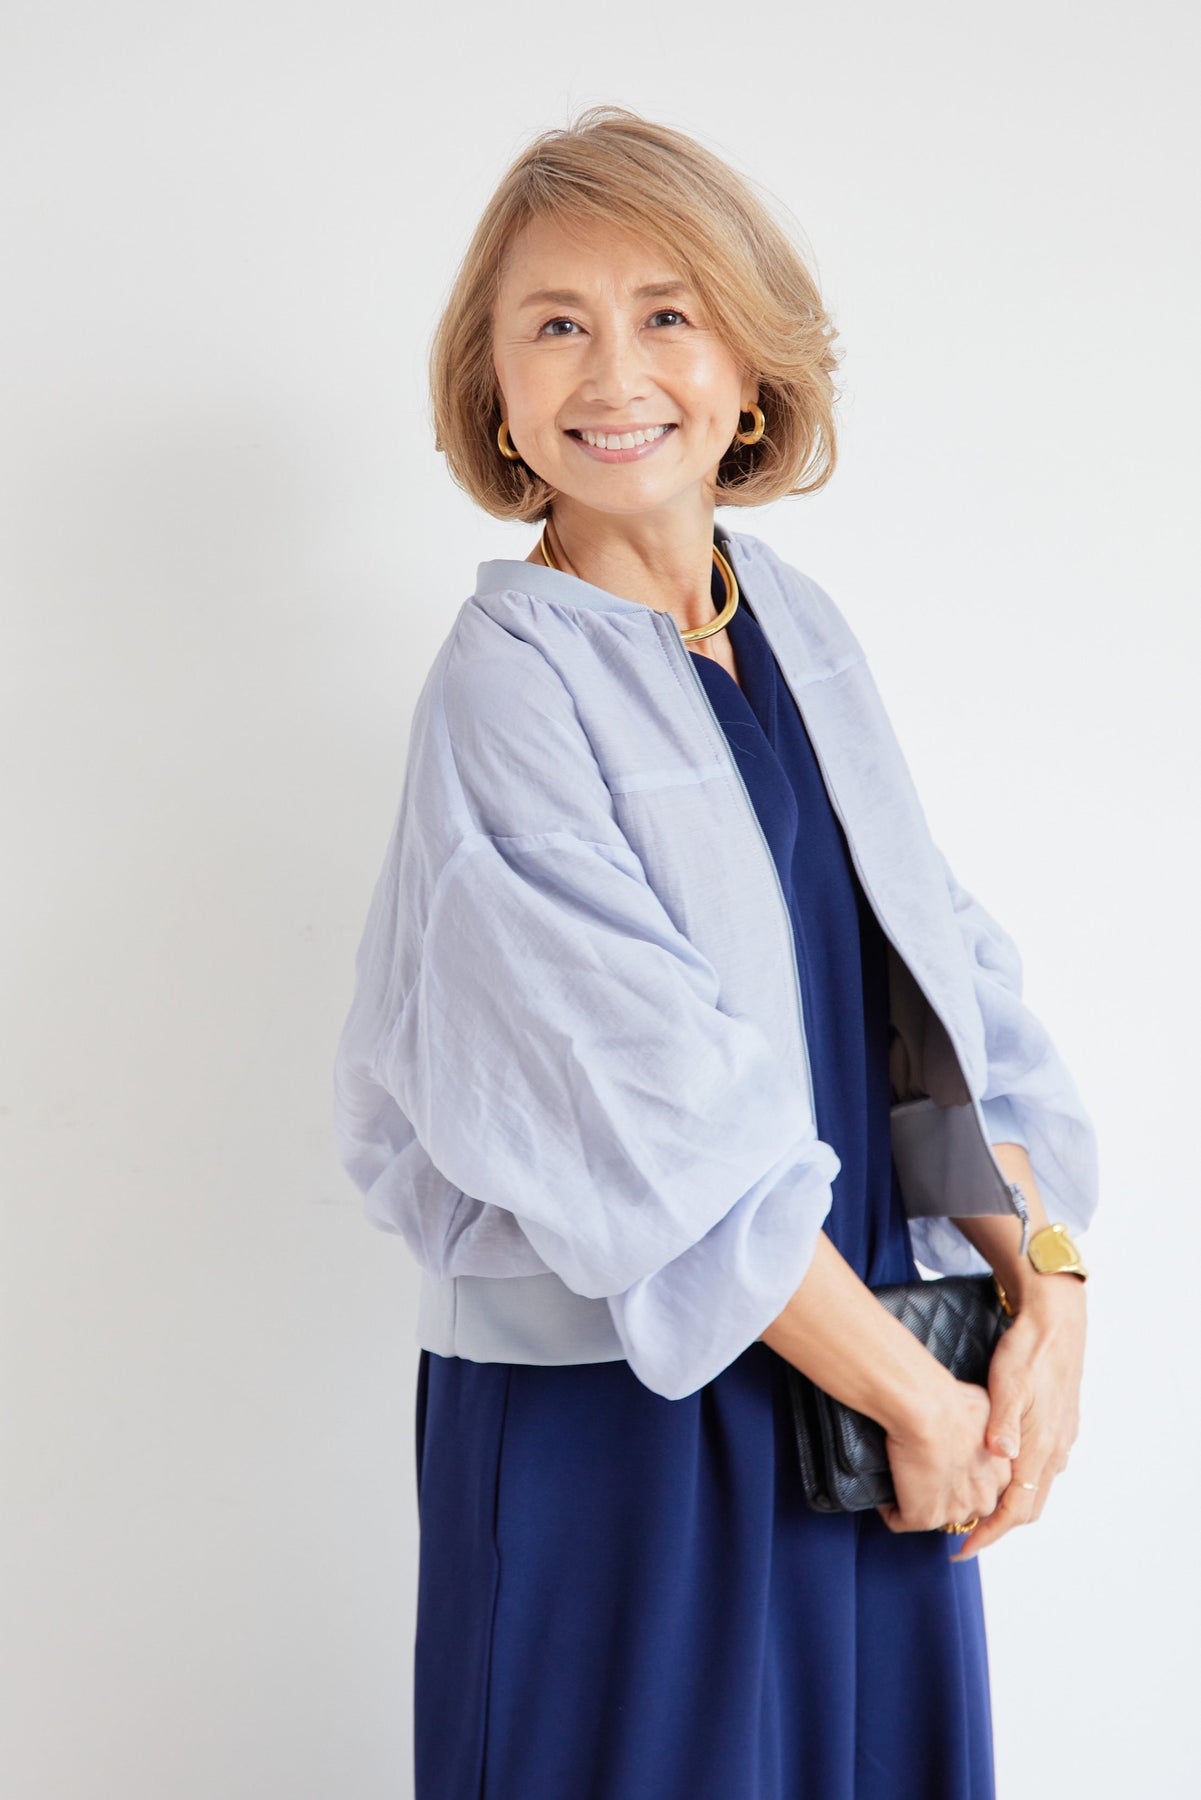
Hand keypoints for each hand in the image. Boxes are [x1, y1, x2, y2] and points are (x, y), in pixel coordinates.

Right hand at [876, 1372, 1012, 1534]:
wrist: (928, 1408)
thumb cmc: (953, 1400)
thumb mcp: (987, 1409)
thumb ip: (992, 1430)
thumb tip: (980, 1428)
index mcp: (1002, 1476)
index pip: (981, 1487)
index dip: (958, 1475)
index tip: (941, 1460)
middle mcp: (983, 1500)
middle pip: (960, 1506)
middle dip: (941, 1494)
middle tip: (919, 1468)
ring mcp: (954, 1512)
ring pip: (933, 1514)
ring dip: (914, 1500)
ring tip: (898, 1475)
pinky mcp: (923, 1518)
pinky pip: (899, 1520)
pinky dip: (887, 1506)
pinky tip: (882, 1485)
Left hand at [947, 1275, 1086, 1561]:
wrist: (1057, 1321)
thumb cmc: (1028, 1350)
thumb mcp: (1010, 1383)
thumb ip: (1004, 1422)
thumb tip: (1002, 1456)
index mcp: (1040, 1446)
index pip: (1015, 1510)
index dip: (989, 1534)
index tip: (962, 1549)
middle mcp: (1054, 1450)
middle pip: (1027, 1508)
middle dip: (996, 1528)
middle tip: (963, 1535)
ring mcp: (1060, 1439)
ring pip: (1035, 1490)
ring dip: (1008, 1507)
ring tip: (976, 1509)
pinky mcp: (1058, 1426)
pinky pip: (1040, 1470)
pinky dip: (1018, 1485)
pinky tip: (999, 1473)